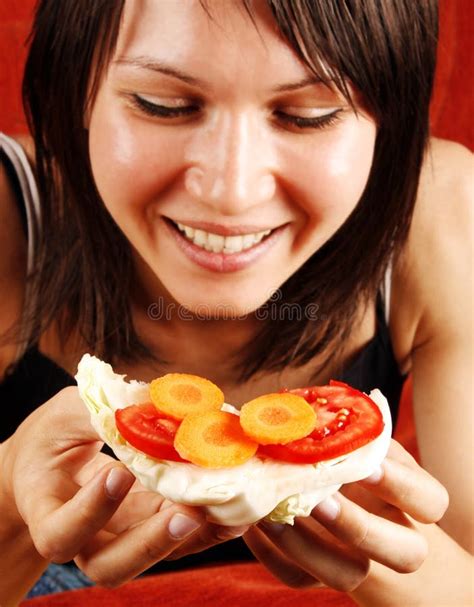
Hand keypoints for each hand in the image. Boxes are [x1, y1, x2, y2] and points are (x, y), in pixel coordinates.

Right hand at [1, 387, 245, 587]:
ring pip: (155, 557)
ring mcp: (123, 536)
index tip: (117, 473)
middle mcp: (85, 538)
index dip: (90, 511)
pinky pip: (181, 537)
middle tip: (186, 512)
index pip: (60, 533)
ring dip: (193, 537)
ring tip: (226, 512)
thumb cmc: (54, 437)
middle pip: (111, 565)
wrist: (56, 461)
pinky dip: (212, 525)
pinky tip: (238, 507)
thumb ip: (96, 414)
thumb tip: (151, 404)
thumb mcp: (64, 416)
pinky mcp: (153, 525)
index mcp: (48, 513)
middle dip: (152, 541)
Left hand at [243, 440, 448, 591]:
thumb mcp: (374, 451)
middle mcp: (398, 541)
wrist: (367, 529)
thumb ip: (362, 434)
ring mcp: (363, 564)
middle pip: (404, 553)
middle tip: (319, 500)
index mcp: (417, 503)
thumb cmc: (367, 473)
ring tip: (272, 513)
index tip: (366, 465)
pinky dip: (273, 556)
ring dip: (308, 546)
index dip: (400, 485)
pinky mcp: (325, 577)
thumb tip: (328, 402)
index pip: (430, 501)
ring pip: (348, 575)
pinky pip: (302, 580)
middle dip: (360, 526)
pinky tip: (253, 527)